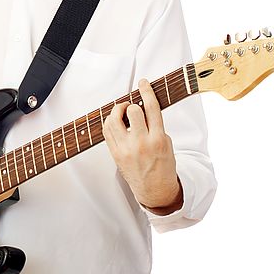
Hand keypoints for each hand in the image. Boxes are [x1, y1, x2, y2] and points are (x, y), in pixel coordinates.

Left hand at [102, 78, 182, 212]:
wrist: (155, 190)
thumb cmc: (163, 165)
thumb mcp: (167, 143)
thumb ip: (155, 126)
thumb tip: (143, 107)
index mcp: (158, 139)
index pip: (151, 108)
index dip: (146, 91)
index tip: (143, 82)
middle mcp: (141, 143)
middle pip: (131, 111)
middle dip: (131, 104)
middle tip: (132, 106)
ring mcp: (126, 149)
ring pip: (114, 120)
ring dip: (117, 111)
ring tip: (121, 112)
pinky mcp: (115, 154)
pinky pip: (106, 131)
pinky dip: (109, 122)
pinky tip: (115, 122)